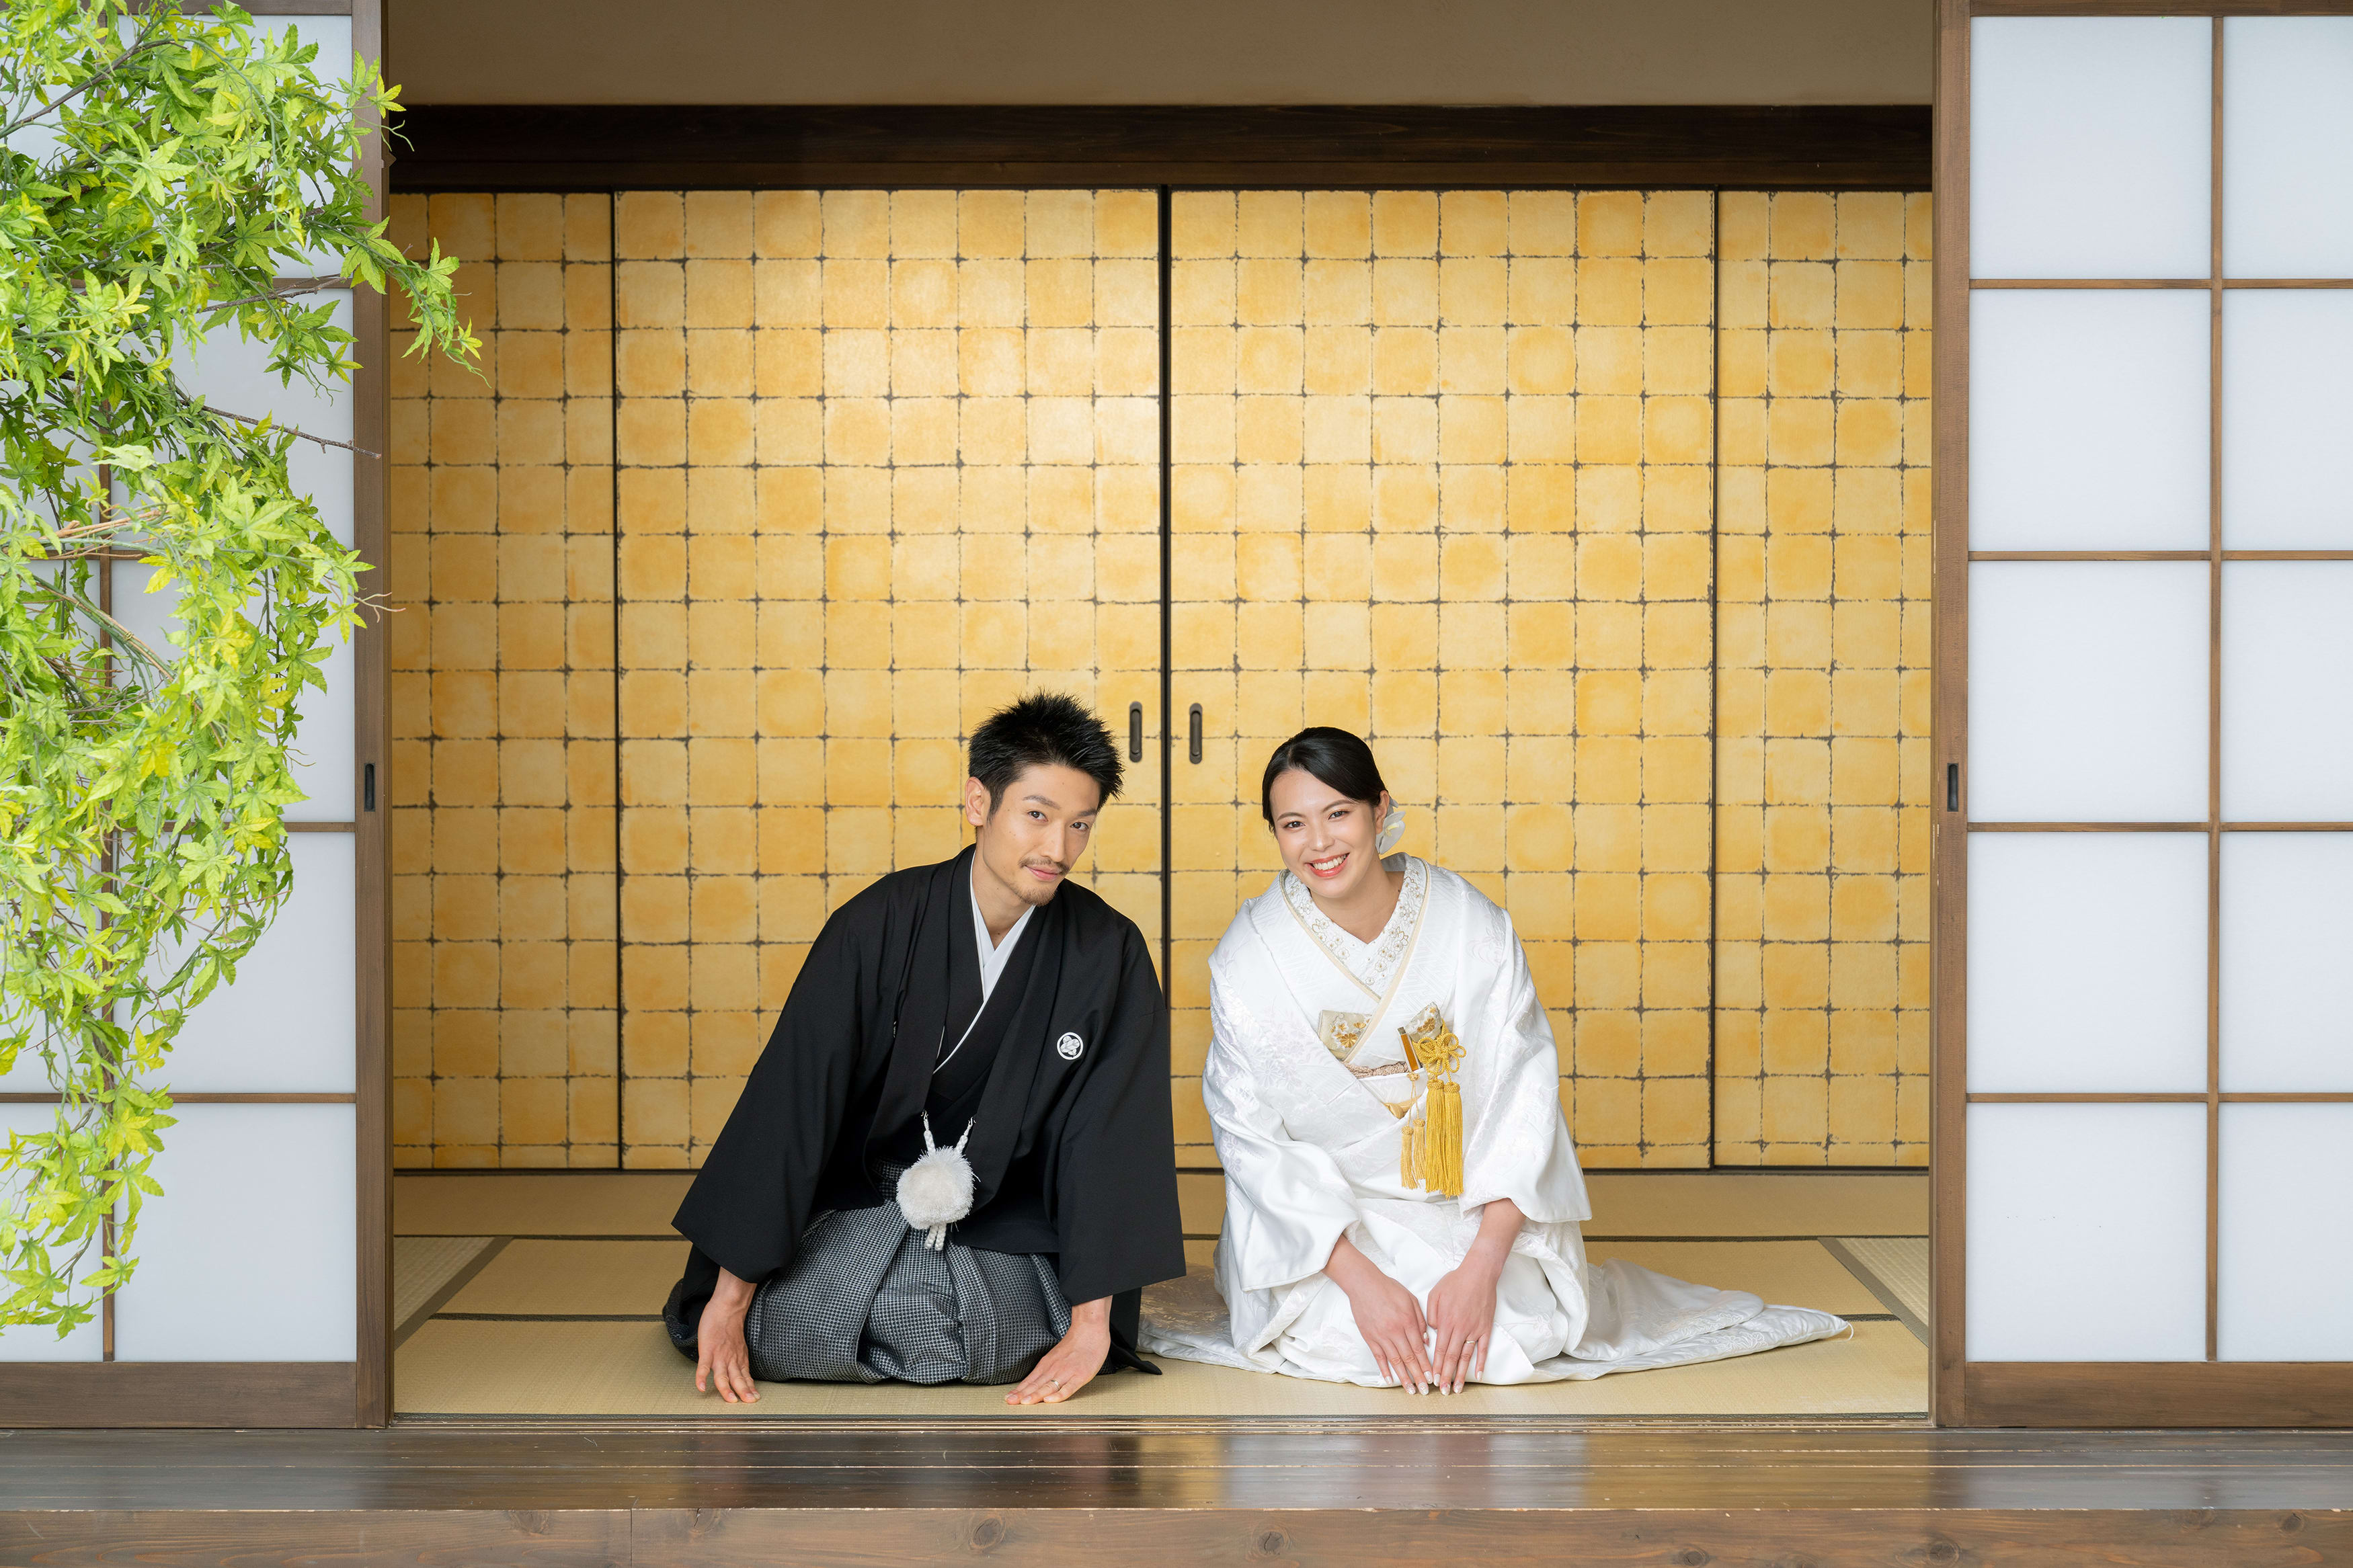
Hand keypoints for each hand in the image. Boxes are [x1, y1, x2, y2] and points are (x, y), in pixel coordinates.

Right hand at [694, 1266, 759, 1403]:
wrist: (726, 1307)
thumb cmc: (730, 1325)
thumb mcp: (739, 1345)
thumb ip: (739, 1359)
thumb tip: (740, 1371)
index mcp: (739, 1358)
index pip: (745, 1377)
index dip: (749, 1389)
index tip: (755, 1399)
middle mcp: (731, 1359)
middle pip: (738, 1379)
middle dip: (743, 1392)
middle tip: (749, 1403)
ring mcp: (719, 1355)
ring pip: (723, 1376)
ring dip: (726, 1389)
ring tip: (730, 1401)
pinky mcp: (707, 1350)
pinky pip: (703, 1366)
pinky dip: (701, 1378)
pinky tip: (700, 1387)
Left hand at [1006, 1296, 1111, 1404]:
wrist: (1090, 1329)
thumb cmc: (1075, 1344)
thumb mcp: (1056, 1355)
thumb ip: (1048, 1368)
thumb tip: (1037, 1380)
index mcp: (1047, 1363)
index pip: (1030, 1380)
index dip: (1019, 1390)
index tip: (1009, 1398)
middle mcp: (1054, 1368)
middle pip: (1036, 1384)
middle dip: (1022, 1394)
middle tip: (1010, 1402)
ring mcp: (1067, 1372)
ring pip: (1049, 1386)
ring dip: (1036, 1395)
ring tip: (1025, 1403)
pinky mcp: (1081, 1375)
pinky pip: (1069, 1387)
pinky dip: (1059, 1394)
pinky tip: (1050, 1400)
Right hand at [1325, 1233, 1435, 1392]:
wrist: (1363, 1284)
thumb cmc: (1389, 1288)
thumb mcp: (1410, 1299)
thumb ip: (1420, 1319)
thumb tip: (1426, 1340)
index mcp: (1407, 1321)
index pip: (1419, 1349)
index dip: (1426, 1365)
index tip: (1432, 1377)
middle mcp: (1395, 1331)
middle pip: (1409, 1358)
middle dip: (1418, 1376)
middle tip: (1425, 1391)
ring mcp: (1381, 1336)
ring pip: (1395, 1361)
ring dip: (1404, 1378)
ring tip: (1410, 1391)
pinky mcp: (1369, 1337)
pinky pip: (1378, 1357)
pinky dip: (1384, 1370)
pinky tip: (1390, 1380)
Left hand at [1423, 1257, 1499, 1393]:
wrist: (1478, 1273)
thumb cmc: (1455, 1282)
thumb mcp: (1435, 1294)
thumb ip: (1431, 1315)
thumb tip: (1433, 1332)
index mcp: (1446, 1322)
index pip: (1439, 1350)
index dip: (1436, 1367)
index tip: (1433, 1380)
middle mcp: (1460, 1329)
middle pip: (1451, 1357)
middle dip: (1446, 1376)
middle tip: (1443, 1391)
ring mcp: (1474, 1329)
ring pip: (1466, 1356)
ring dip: (1461, 1374)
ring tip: (1458, 1388)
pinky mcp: (1486, 1328)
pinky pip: (1483, 1348)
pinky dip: (1481, 1362)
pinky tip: (1478, 1374)